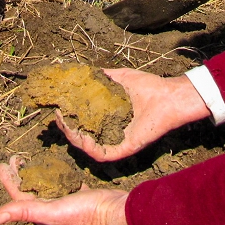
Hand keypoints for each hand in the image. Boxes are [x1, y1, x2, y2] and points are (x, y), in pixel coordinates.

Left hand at [0, 155, 128, 224]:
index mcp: (43, 216)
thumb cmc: (85, 214)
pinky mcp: (81, 194)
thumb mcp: (52, 212)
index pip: (19, 195)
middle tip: (15, 157)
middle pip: (31, 189)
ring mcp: (67, 202)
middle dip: (21, 174)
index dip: (9, 180)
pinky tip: (57, 163)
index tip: (1, 164)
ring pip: (47, 184)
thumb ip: (26, 210)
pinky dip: (58, 172)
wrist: (115, 211)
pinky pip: (65, 181)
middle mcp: (52, 210)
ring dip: (38, 171)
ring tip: (31, 158)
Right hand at [58, 68, 209, 161]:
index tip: (58, 105)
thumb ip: (103, 76)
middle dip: (66, 127)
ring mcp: (117, 143)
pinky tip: (79, 134)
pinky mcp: (124, 150)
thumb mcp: (121, 77)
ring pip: (88, 148)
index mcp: (110, 118)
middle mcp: (111, 133)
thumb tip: (82, 70)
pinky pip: (101, 154)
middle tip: (56, 115)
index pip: (84, 122)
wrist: (168, 96)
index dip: (69, 116)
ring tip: (64, 123)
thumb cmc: (149, 86)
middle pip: (82, 136)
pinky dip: (87, 147)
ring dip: (72, 137)